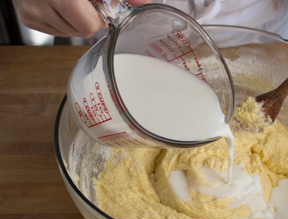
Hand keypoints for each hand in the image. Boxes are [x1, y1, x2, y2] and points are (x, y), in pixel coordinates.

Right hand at [13, 0, 150, 37]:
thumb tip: (145, 2)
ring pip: (70, 33)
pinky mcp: (27, 18)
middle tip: (86, 1)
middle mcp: (42, 3)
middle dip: (90, 18)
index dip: (100, 16)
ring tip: (71, 0)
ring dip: (77, 20)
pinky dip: (63, 20)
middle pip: (82, 31)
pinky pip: (56, 31)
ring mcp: (32, 12)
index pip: (89, 24)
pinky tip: (61, 5)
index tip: (100, 4)